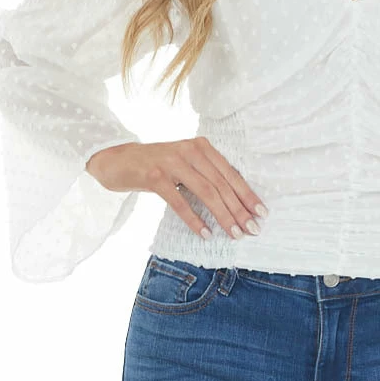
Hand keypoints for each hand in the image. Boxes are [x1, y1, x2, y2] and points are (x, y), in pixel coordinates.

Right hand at [85, 136, 267, 241]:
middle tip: (252, 229)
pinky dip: (194, 219)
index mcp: (202, 146)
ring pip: (206, 192)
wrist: (118, 159)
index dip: (247, 194)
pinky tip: (205, 233)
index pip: (231, 173)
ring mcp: (172, 161)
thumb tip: (236, 203)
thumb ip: (206, 175)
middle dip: (239, 209)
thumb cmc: (157, 166)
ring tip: (234, 233)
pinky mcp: (155, 176)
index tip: (261, 213)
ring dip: (223, 215)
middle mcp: (190, 150)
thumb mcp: (186, 164)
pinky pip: (179, 201)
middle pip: (221, 184)